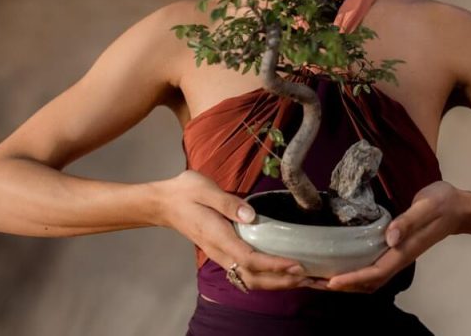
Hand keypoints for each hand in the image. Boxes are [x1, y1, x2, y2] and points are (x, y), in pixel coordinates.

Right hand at [158, 170, 309, 289]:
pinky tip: (280, 273)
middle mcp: (220, 252)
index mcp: (218, 236)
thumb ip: (228, 202)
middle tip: (306, 277)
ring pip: (249, 279)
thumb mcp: (205, 189)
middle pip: (252, 277)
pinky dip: (266, 277)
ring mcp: (220, 255)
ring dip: (275, 282)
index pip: (249, 258)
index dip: (273, 264)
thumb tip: (251, 215)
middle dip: (280, 280)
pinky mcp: (223, 254)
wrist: (164, 204)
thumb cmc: (186, 193)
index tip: (295, 263)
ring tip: (298, 279)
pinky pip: (245, 273)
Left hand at [304, 180, 464, 292]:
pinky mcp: (394, 248)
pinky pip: (370, 266)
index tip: (331, 282)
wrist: (458, 207)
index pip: (376, 273)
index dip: (353, 279)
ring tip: (318, 277)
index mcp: (404, 251)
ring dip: (344, 281)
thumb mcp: (426, 206)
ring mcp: (396, 255)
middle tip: (312, 282)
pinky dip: (352, 270)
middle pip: (368, 282)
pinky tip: (338, 263)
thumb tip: (390, 237)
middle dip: (341, 285)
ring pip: (368, 278)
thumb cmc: (442, 204)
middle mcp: (398, 258)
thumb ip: (408, 221)